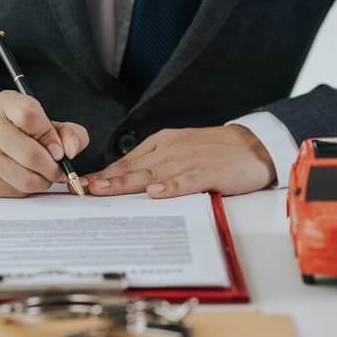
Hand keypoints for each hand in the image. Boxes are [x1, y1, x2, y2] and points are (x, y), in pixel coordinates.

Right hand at [0, 90, 89, 196]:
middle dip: (53, 168)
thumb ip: (70, 133)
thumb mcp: (48, 124)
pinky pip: (15, 192)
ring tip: (42, 174)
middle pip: (31, 155)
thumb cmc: (23, 133)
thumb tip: (70, 151)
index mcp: (5, 103)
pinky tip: (24, 178)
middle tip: (58, 170)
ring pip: (26, 179)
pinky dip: (27, 190)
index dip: (51, 137)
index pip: (30, 116)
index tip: (59, 150)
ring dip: (43, 182)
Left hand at [84, 125, 274, 197]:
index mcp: (163, 143)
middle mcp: (172, 149)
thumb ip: (154, 163)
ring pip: (154, 173)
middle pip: (135, 167)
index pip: (128, 160)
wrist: (253, 145)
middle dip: (108, 179)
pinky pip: (187, 180)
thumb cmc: (214, 151)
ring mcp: (190, 160)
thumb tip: (124, 179)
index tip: (83, 184)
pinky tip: (156, 194)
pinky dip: (171, 187)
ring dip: (128, 183)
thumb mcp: (179, 150)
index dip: (105, 173)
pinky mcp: (209, 171)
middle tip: (85, 188)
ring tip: (106, 190)